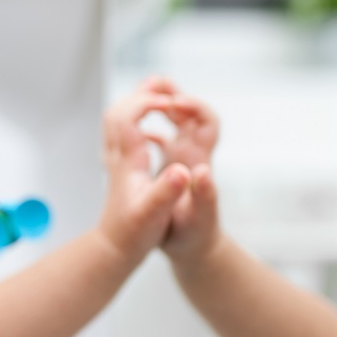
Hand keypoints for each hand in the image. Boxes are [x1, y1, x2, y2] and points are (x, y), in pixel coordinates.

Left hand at [98, 80, 190, 260]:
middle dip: (141, 94)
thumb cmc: (135, 233)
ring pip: (117, 120)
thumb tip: (182, 170)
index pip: (128, 117)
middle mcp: (119, 157)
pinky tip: (154, 131)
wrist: (113, 249)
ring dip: (137, 104)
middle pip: (118, 111)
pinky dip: (137, 122)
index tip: (169, 101)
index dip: (147, 102)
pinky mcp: (121, 169)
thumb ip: (167, 190)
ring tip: (160, 98)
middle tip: (164, 87)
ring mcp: (117, 161)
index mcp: (128, 162)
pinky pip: (123, 134)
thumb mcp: (155, 213)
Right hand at [142, 80, 222, 265]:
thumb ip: (205, 196)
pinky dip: (148, 127)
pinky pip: (161, 138)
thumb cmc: (194, 237)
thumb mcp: (199, 220)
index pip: (206, 120)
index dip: (193, 105)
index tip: (173, 102)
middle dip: (173, 94)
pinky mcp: (170, 167)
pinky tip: (130, 132)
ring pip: (175, 121)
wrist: (194, 250)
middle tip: (151, 85)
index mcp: (199, 161)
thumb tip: (203, 172)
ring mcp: (181, 159)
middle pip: (191, 112)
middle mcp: (193, 154)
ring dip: (160, 106)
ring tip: (139, 98)